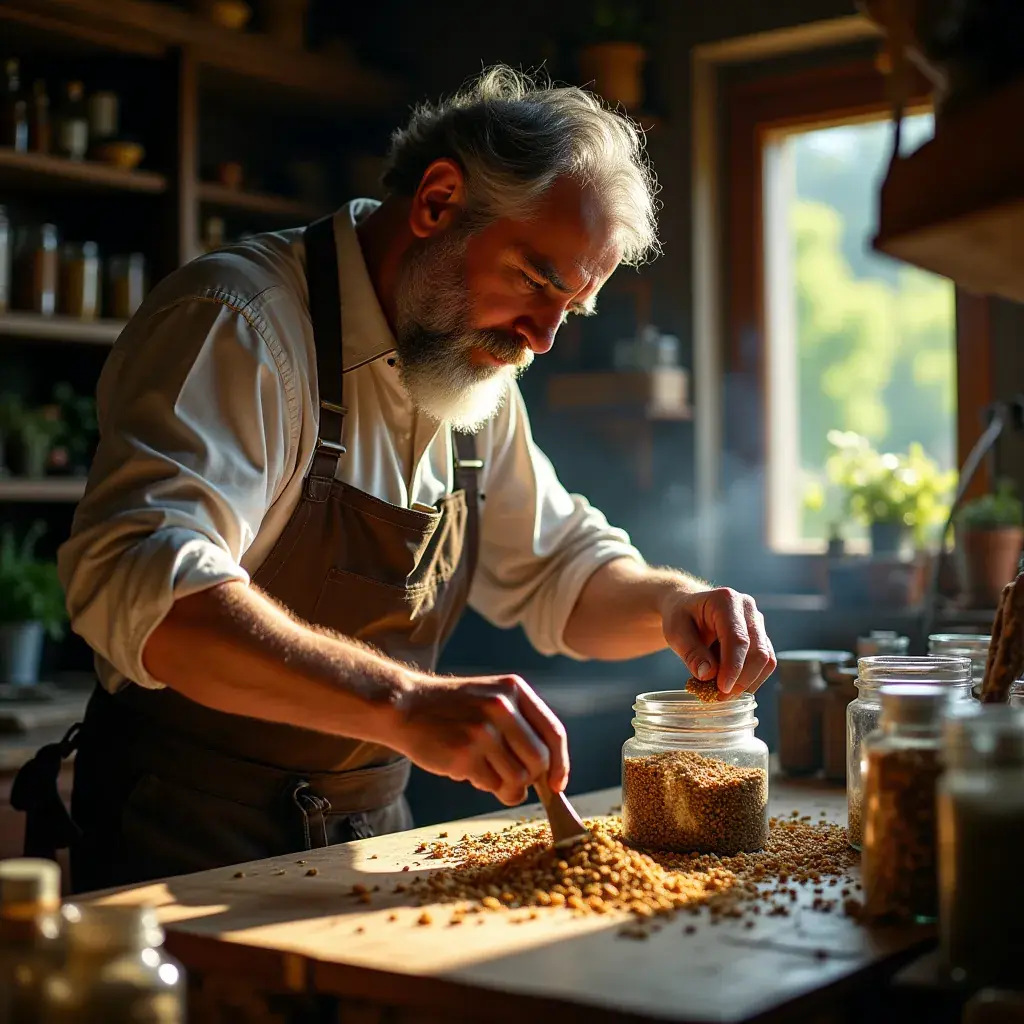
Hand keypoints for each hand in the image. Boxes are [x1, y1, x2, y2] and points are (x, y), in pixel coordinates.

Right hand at [389, 672, 568, 806]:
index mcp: (514, 690)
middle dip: (531, 779)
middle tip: (512, 780)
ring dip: (506, 786)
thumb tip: (550, 775)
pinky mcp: (464, 753)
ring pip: (518, 779)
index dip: (561, 763)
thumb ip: (521, 726)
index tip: (558, 784)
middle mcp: (501, 707)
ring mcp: (482, 730)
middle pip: (539, 761)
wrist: (405, 707)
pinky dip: (485, 786)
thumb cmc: (453, 710)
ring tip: (487, 773)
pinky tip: (469, 771)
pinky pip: (492, 785)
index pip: (553, 732)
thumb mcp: (492, 699)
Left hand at [661, 587, 776, 697]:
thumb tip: (707, 675)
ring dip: (748, 682)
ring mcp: (757, 622)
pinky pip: (764, 662)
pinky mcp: (760, 636)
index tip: (722, 689)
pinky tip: (731, 685)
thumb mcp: (675, 631)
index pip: (738, 639)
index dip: (733, 667)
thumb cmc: (680, 616)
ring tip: (724, 694)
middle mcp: (747, 608)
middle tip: (721, 698)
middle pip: (758, 651)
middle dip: (742, 680)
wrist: (687, 606)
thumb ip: (690, 652)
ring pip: (766, 659)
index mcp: (726, 600)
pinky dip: (750, 678)